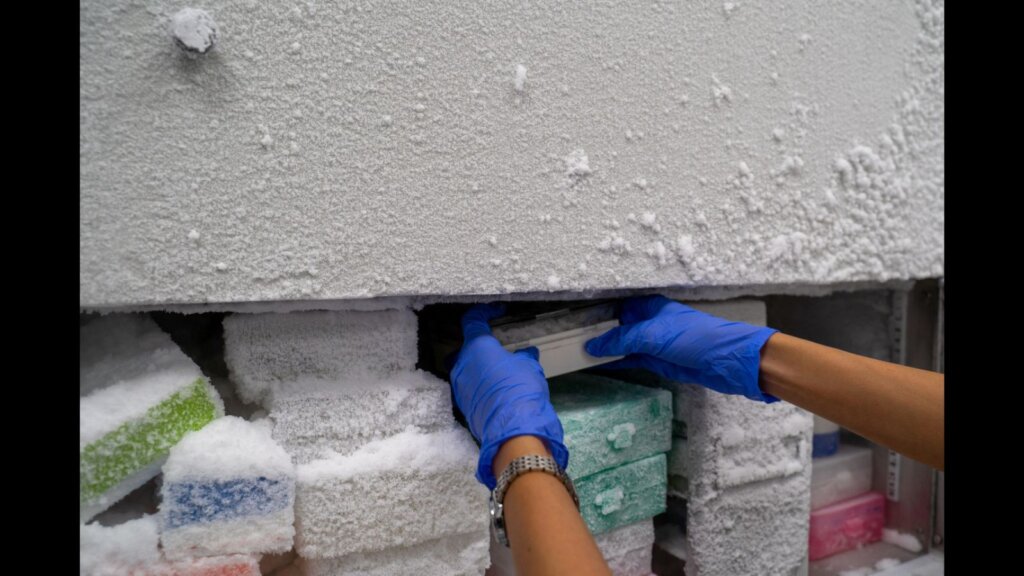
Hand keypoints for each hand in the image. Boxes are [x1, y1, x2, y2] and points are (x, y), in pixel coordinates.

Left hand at [450, 304, 568, 488]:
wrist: (513, 432)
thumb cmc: (522, 389)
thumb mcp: (530, 367)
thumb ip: (524, 357)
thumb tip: (526, 353)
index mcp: (476, 347)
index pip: (473, 320)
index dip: (484, 312)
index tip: (497, 311)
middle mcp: (462, 364)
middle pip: (466, 346)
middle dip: (480, 344)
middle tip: (498, 346)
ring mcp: (460, 386)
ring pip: (466, 368)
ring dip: (480, 366)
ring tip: (500, 370)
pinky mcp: (463, 405)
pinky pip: (470, 386)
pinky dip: (481, 383)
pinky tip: (498, 388)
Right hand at [585, 295, 778, 402]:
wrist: (726, 361)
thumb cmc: (694, 338)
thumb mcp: (653, 335)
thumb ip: (621, 340)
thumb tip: (592, 344)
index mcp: (649, 306)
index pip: (615, 305)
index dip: (595, 312)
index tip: (572, 321)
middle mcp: (648, 321)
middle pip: (616, 325)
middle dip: (596, 331)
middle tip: (567, 338)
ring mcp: (652, 341)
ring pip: (621, 343)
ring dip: (604, 348)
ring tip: (576, 352)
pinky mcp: (657, 360)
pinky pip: (630, 358)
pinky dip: (615, 361)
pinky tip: (597, 363)